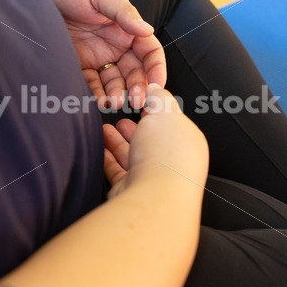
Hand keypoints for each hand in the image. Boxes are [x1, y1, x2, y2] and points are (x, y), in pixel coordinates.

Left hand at [31, 0, 166, 108]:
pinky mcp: (76, 64)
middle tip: (136, 102)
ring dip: (117, 95)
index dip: (156, 69)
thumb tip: (147, 30)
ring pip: (114, 82)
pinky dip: (96, 95)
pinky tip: (98, 102)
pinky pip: (90, 84)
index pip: (149, 51)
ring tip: (113, 103)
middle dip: (138, 88)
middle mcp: (115, 44)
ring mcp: (96, 56)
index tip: (157, 85)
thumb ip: (123, 11)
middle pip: (135, 72)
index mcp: (126, 26)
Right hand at [103, 84, 208, 198]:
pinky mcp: (133, 191)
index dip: (155, 111)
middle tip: (119, 118)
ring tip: (103, 129)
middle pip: (150, 141)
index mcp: (188, 141)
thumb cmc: (166, 154)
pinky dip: (108, 158)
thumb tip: (155, 88)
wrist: (154, 198)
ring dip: (117, 142)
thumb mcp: (165, 112)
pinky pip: (118, 171)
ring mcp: (153, 179)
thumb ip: (159, 97)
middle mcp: (173, 162)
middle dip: (134, 129)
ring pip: (133, 156)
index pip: (171, 123)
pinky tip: (99, 148)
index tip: (140, 103)